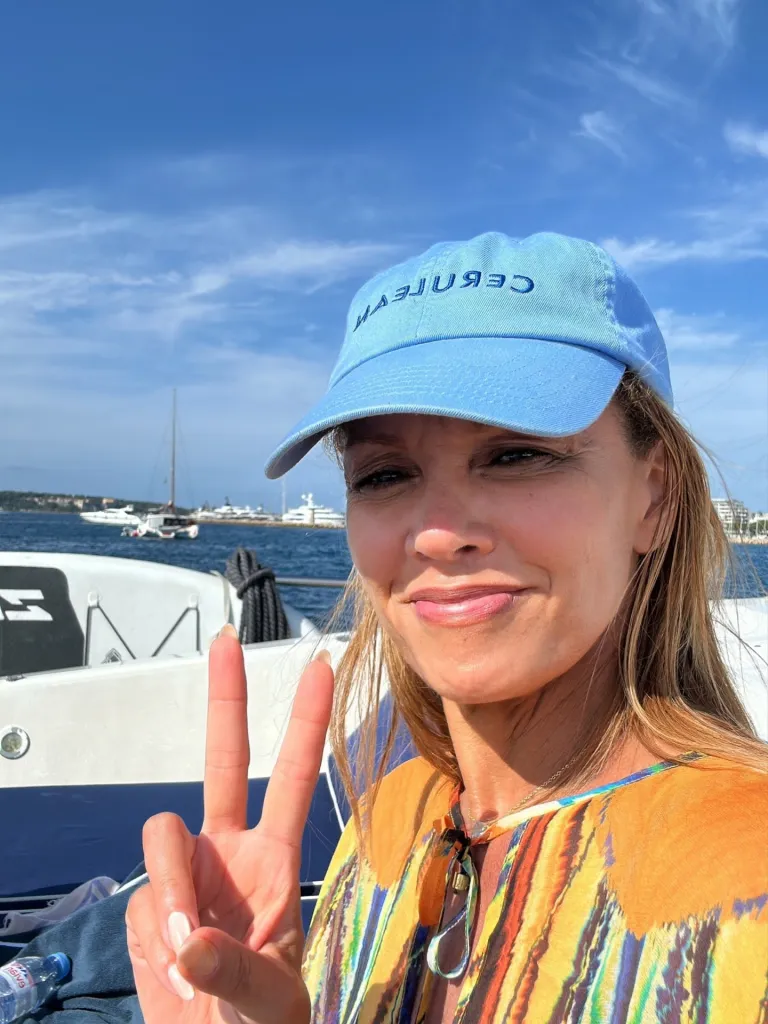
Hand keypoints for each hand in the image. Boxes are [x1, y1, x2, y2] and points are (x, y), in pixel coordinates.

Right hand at [126, 626, 333, 1023]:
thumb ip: (236, 968)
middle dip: (227, 699)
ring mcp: (186, 872)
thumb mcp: (268, 999)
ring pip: (164, 834)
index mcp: (272, 858)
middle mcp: (227, 851)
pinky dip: (156, 932)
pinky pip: (143, 896)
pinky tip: (174, 968)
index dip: (305, 722)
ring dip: (175, 885)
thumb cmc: (261, 1023)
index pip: (291, 777)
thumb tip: (189, 937)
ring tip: (191, 947)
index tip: (320, 667)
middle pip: (224, 760)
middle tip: (226, 641)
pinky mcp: (149, 903)